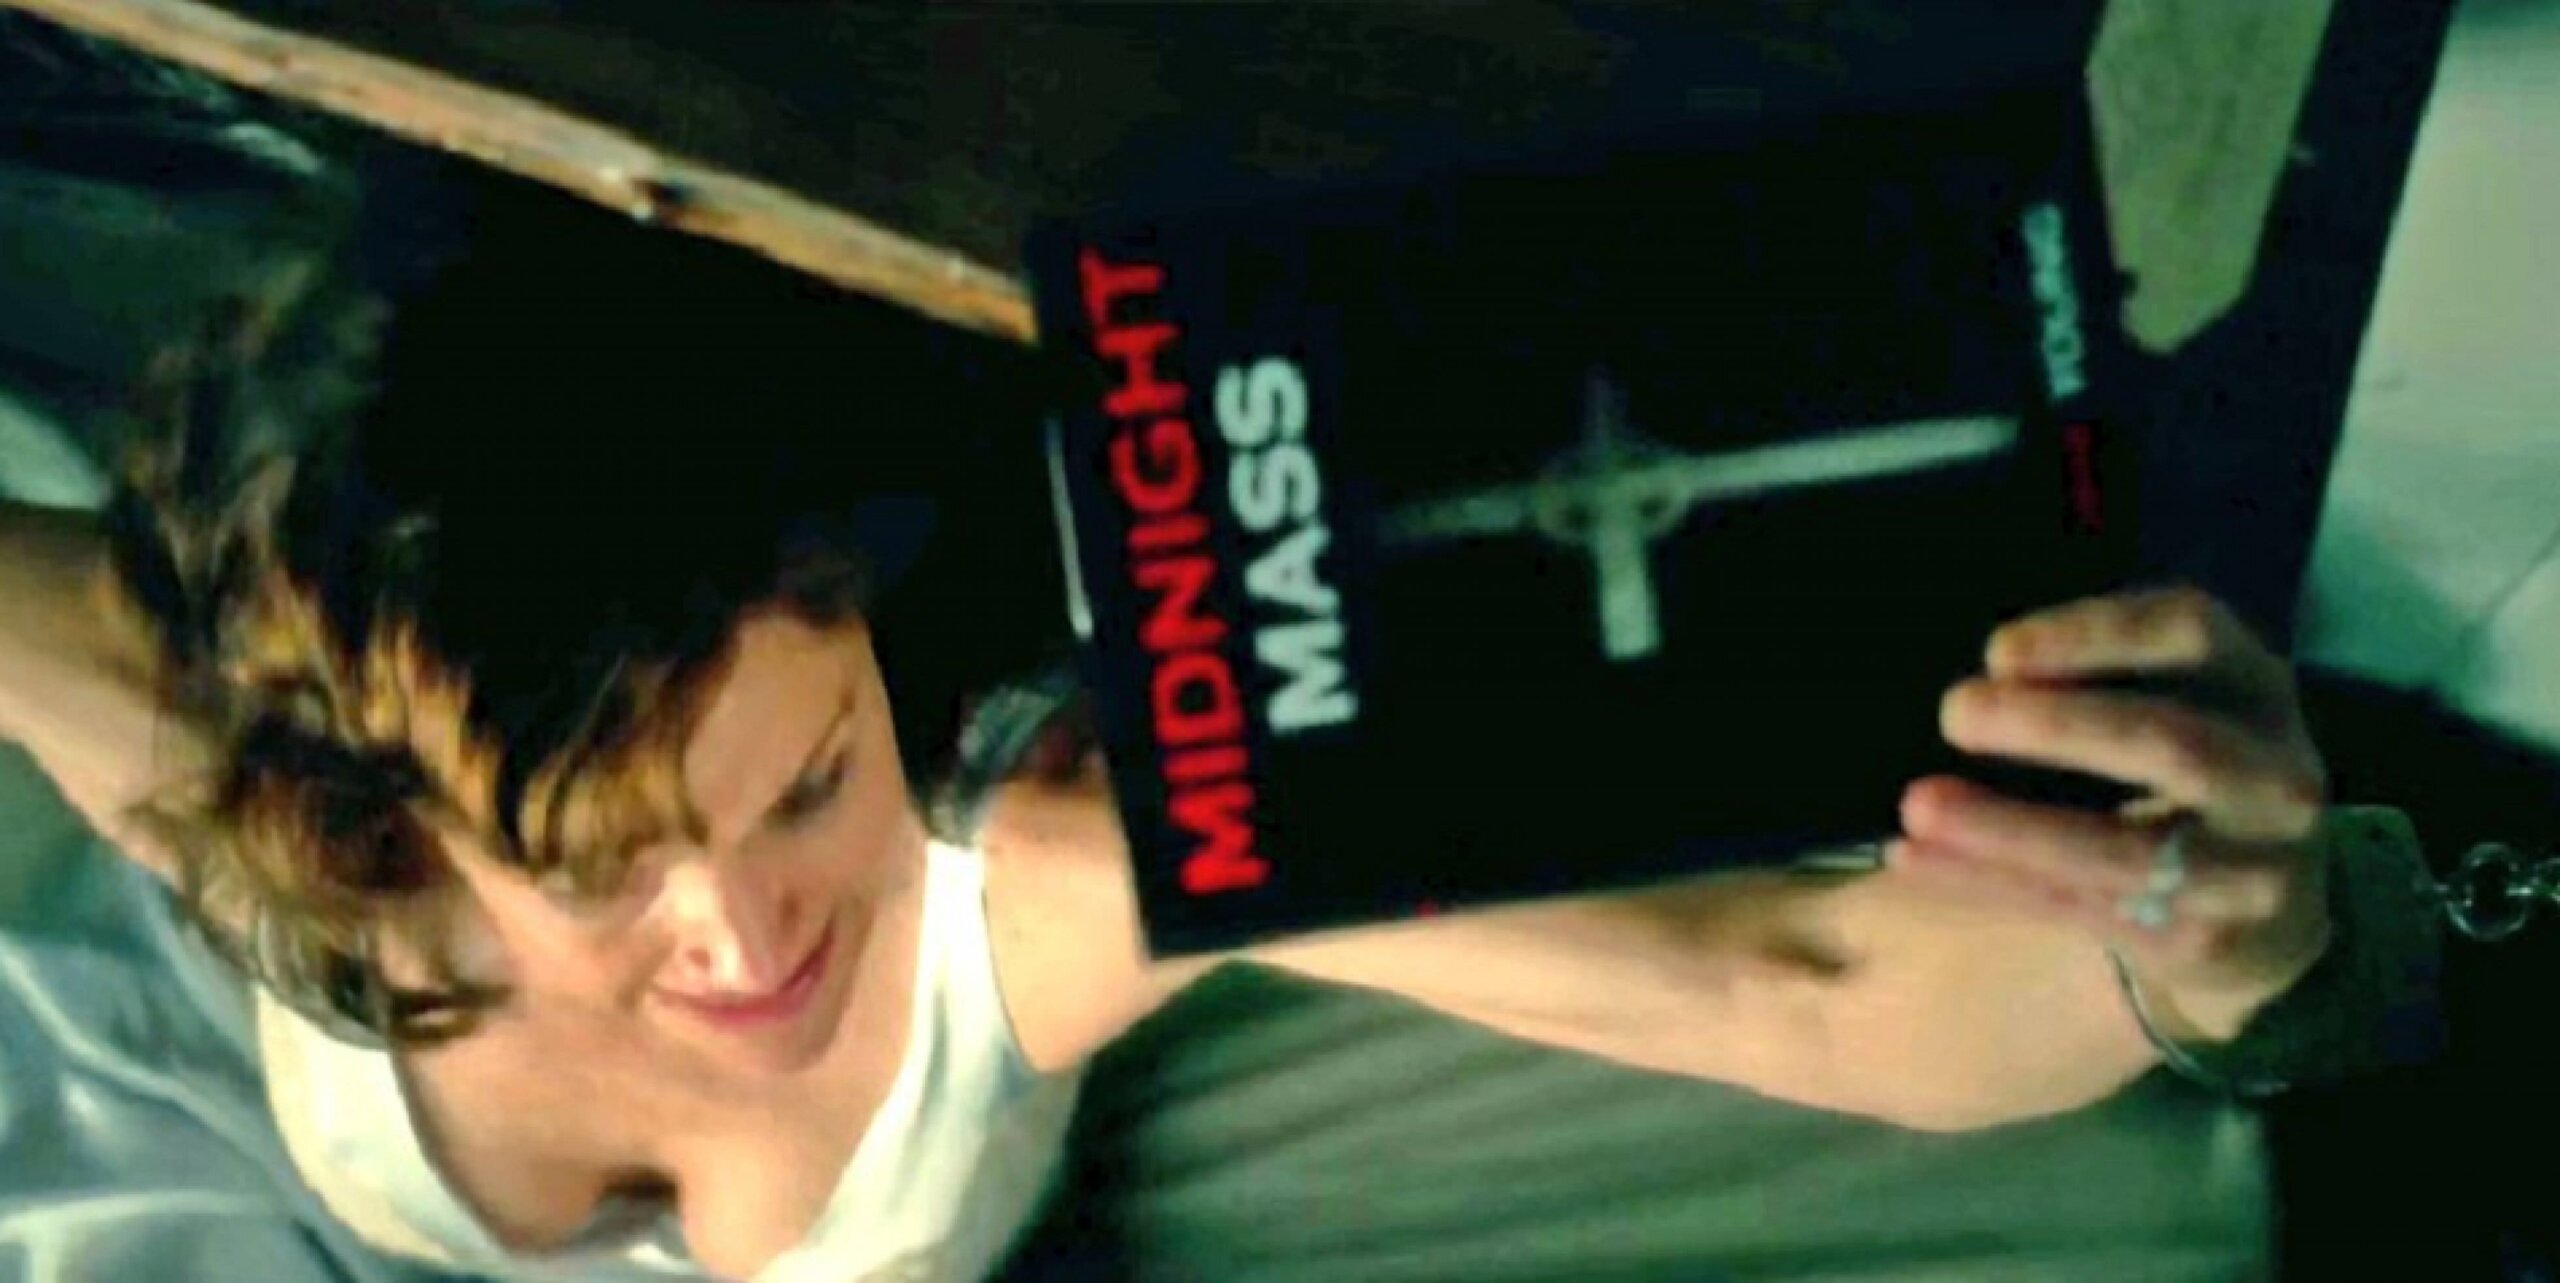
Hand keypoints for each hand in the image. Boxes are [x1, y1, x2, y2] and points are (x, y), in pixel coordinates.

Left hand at [1887, 585, 2333, 1043]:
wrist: (2271, 917)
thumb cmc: (2183, 776)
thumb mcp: (2173, 704)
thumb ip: (2098, 681)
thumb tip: (1995, 672)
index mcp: (2254, 687)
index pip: (2191, 634)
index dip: (2096, 634)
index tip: (1997, 650)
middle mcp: (2272, 776)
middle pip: (2168, 743)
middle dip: (2056, 728)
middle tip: (1954, 712)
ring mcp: (2250, 869)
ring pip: (2121, 851)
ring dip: (2008, 828)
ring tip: (1917, 805)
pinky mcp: (2203, 942)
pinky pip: (2082, 909)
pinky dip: (1991, 882)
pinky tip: (1913, 858)